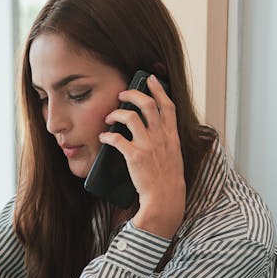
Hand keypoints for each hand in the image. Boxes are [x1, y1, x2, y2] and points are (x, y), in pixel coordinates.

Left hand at [99, 74, 185, 238]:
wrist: (165, 198)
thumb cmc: (167, 180)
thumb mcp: (173, 155)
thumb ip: (165, 140)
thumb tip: (153, 129)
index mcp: (171, 135)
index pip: (168, 105)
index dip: (159, 89)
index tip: (151, 79)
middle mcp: (160, 137)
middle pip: (147, 104)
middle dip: (133, 94)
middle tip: (122, 94)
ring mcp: (148, 145)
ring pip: (130, 116)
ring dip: (116, 113)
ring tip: (108, 116)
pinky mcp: (134, 156)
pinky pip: (117, 138)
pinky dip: (107, 135)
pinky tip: (103, 137)